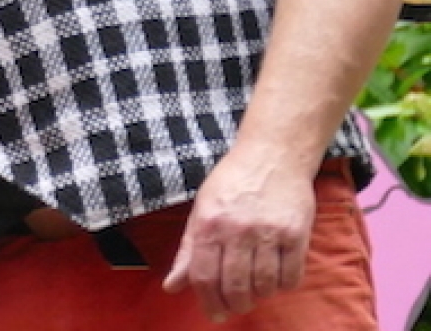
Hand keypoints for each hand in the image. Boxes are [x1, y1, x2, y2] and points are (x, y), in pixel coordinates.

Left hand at [161, 147, 315, 320]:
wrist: (272, 155)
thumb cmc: (232, 183)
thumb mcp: (201, 210)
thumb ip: (188, 250)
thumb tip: (171, 287)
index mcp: (209, 223)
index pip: (204, 276)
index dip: (208, 301)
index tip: (214, 313)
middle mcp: (238, 229)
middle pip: (235, 286)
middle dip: (234, 305)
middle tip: (235, 308)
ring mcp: (269, 232)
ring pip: (265, 286)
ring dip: (260, 296)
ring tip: (255, 291)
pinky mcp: (297, 235)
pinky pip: (291, 277)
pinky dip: (283, 287)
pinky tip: (276, 280)